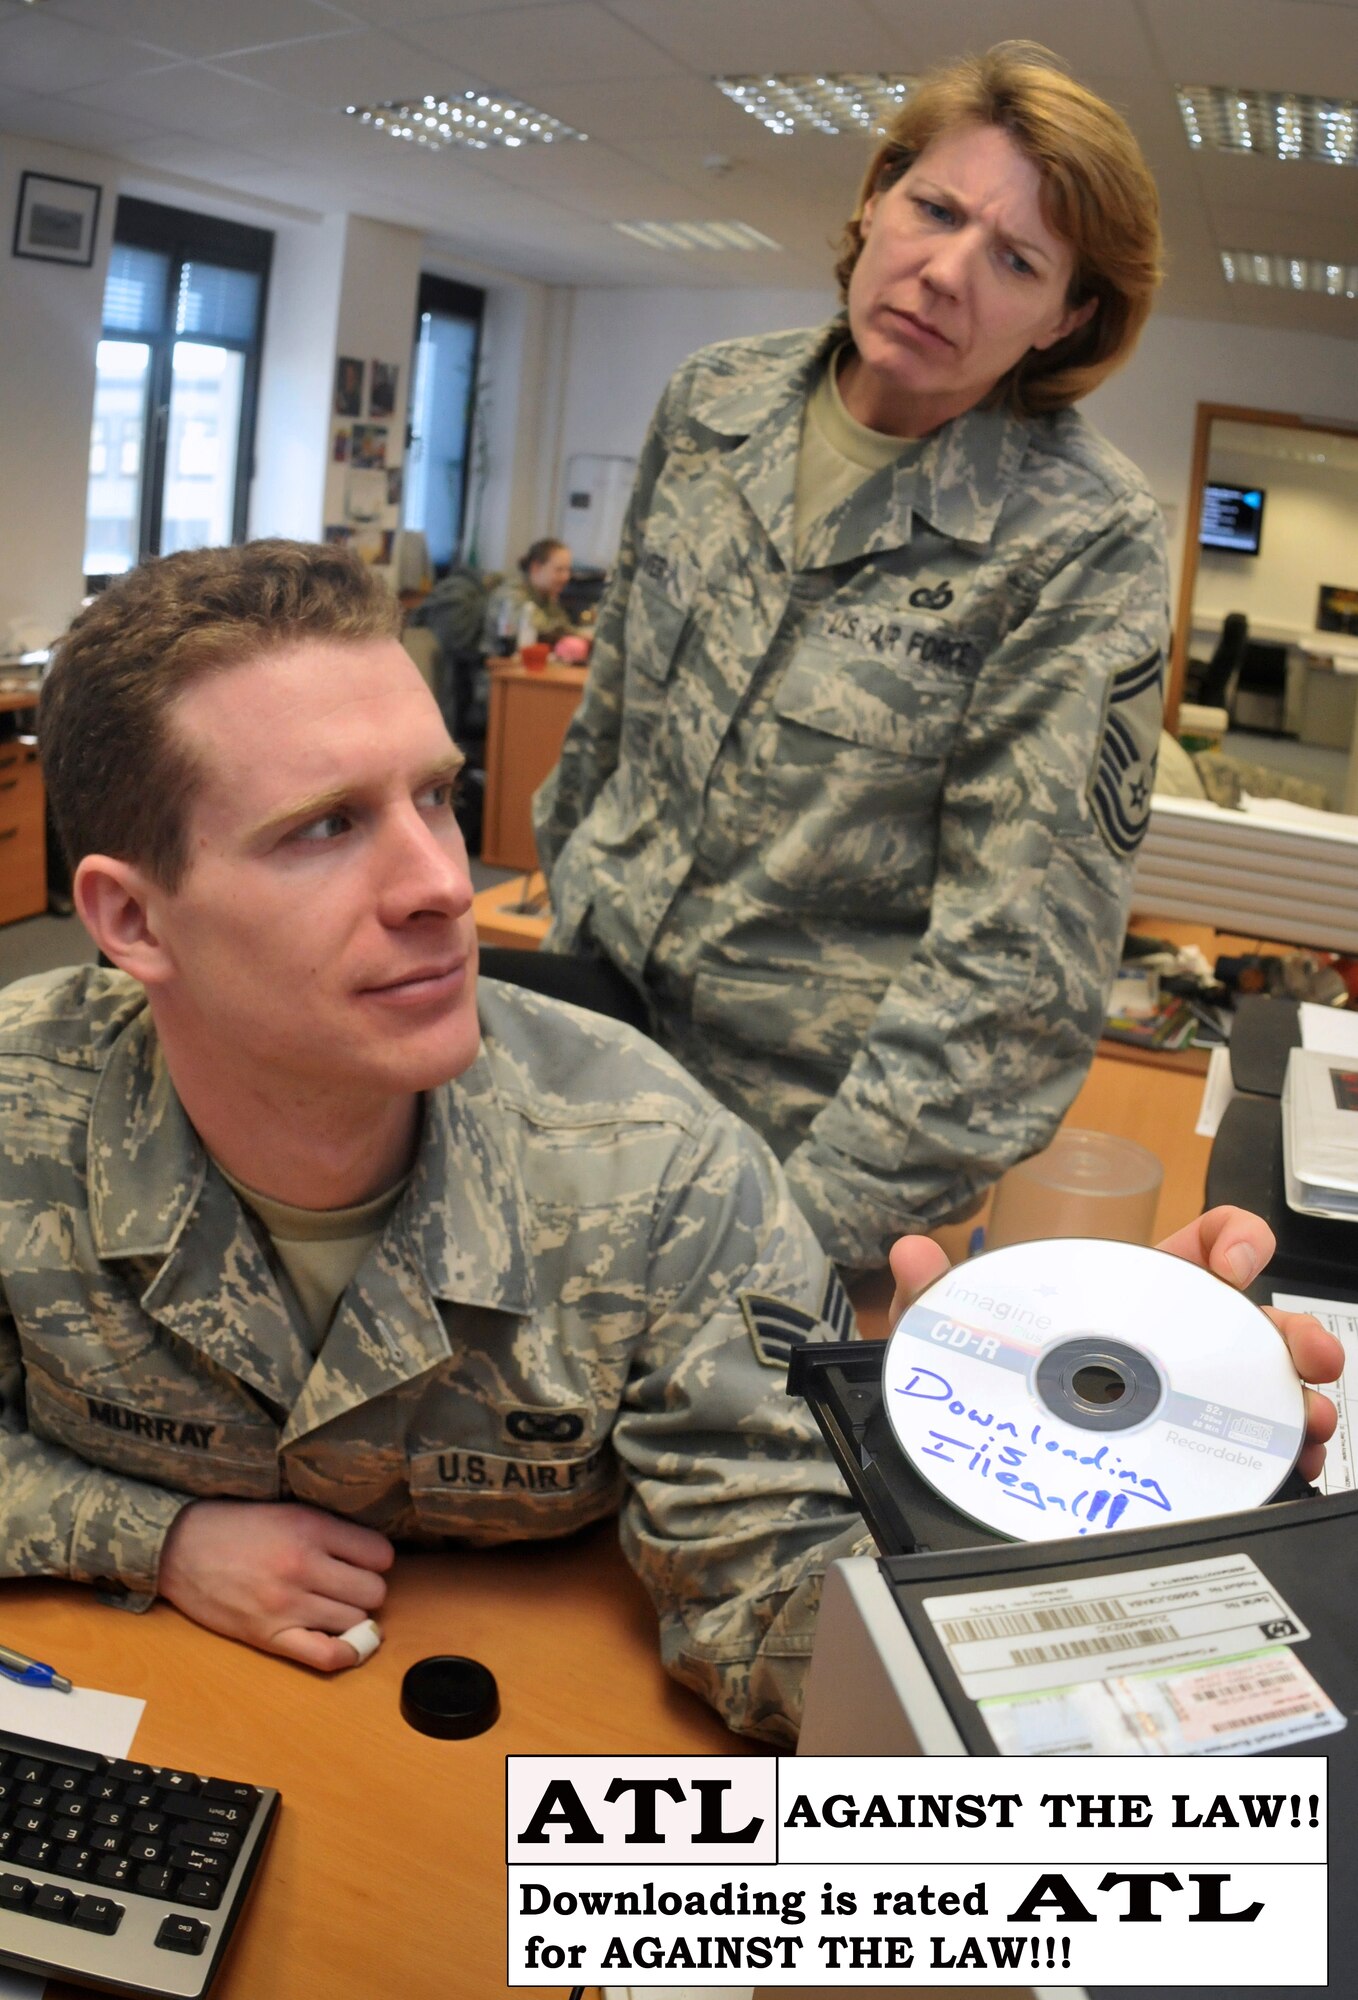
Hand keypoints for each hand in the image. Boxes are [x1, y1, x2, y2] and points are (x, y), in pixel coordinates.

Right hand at [157, 1500, 394, 1670]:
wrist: (179, 1547)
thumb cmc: (234, 1525)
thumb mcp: (289, 1510)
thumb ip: (330, 1529)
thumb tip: (373, 1553)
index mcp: (311, 1528)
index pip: (381, 1554)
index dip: (376, 1559)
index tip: (364, 1561)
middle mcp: (303, 1566)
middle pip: (373, 1592)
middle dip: (366, 1589)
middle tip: (348, 1585)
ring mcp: (287, 1604)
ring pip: (355, 1622)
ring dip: (352, 1617)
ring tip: (335, 1606)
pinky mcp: (269, 1635)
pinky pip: (325, 1655)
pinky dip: (345, 1653)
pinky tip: (344, 1642)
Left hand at [888, 1205, 1342, 1484]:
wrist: (986, 1458)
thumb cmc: (990, 1377)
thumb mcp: (961, 1336)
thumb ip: (938, 1294)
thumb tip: (910, 1252)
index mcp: (1136, 1295)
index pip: (1203, 1245)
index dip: (1233, 1240)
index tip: (1234, 1264)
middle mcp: (1174, 1343)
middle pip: (1255, 1322)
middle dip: (1292, 1330)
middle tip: (1303, 1353)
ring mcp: (1189, 1398)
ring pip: (1267, 1387)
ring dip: (1298, 1399)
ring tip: (1302, 1421)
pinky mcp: (1192, 1453)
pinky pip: (1251, 1448)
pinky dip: (1283, 1453)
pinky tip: (1287, 1463)